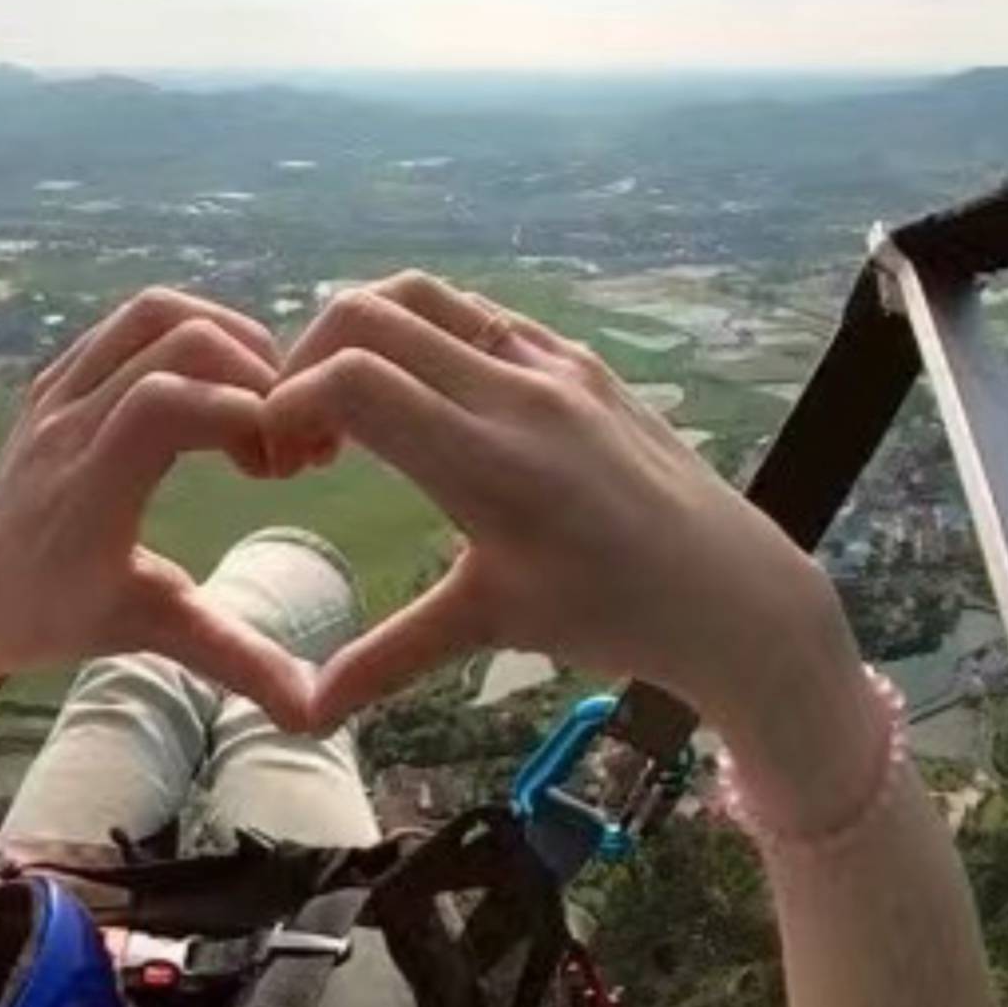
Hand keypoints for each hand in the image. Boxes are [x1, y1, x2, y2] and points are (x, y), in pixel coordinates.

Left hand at [0, 287, 312, 726]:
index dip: (243, 414)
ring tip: (260, 391)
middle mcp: (68, 424)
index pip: (167, 405)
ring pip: (149, 312)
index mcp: (88, 488)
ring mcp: (57, 391)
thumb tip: (316, 710)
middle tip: (282, 430)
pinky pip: (126, 324)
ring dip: (223, 334)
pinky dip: (185, 333)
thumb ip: (232, 658)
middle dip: (251, 370)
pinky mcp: (56, 375)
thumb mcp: (148, 633)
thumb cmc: (57, 615)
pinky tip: (213, 382)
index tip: (281, 465)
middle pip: (172, 340)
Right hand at [258, 275, 847, 737]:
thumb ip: (387, 657)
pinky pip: (477, 314)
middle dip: (306, 359)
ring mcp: (550, 361)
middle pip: (370, 314)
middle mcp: (517, 389)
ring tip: (350, 409)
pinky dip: (422, 336)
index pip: (353, 380)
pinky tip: (422, 401)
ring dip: (361, 333)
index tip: (275, 457)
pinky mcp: (575, 357)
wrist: (732, 592)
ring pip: (421, 294)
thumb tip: (302, 712)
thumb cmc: (613, 616)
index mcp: (490, 461)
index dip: (288, 402)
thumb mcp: (492, 628)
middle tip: (298, 434)